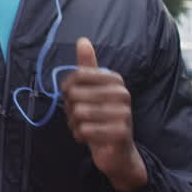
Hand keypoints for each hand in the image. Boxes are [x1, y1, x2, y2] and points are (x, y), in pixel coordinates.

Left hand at [62, 37, 146, 191]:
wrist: (117, 150)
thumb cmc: (100, 116)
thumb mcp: (93, 89)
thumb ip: (87, 66)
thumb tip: (82, 40)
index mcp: (115, 79)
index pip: (76, 75)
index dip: (67, 89)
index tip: (73, 97)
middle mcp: (122, 93)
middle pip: (74, 95)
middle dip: (70, 108)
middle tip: (80, 116)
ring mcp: (124, 113)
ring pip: (78, 113)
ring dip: (74, 123)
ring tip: (85, 126)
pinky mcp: (121, 133)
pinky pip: (85, 130)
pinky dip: (80, 136)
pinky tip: (89, 137)